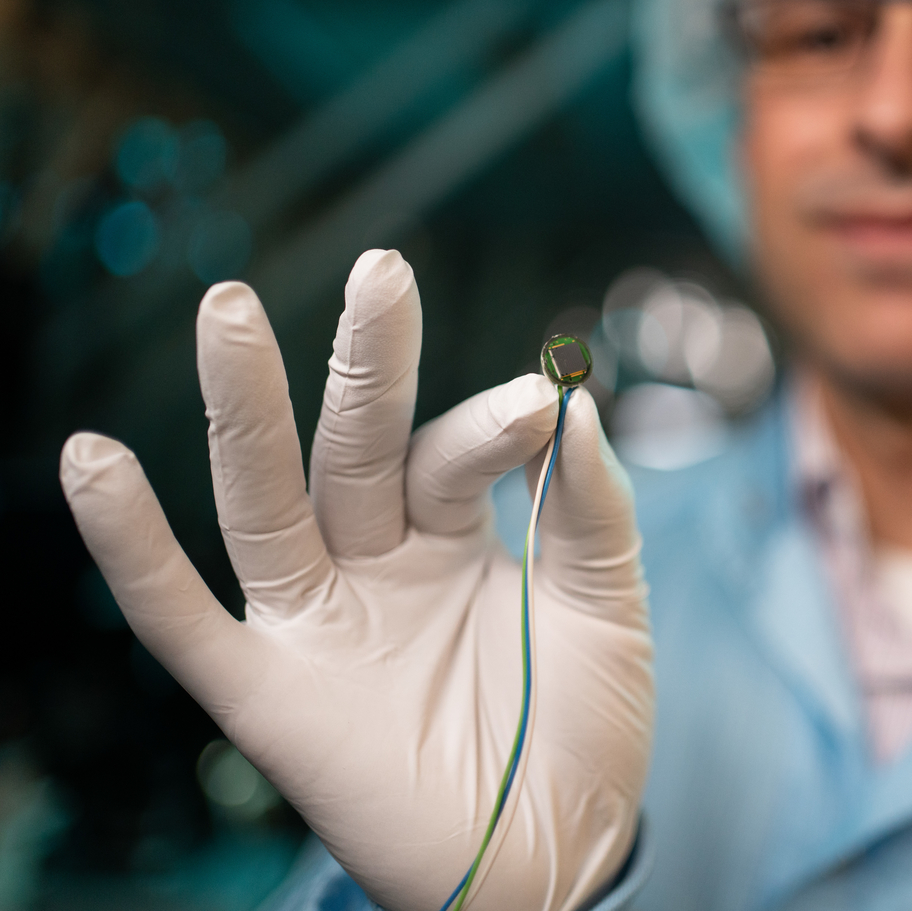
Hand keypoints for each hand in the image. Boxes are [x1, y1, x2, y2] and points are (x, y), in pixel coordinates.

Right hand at [59, 250, 652, 910]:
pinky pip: (183, 619)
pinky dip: (133, 550)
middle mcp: (375, 562)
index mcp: (451, 534)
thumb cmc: (583, 731)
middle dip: (365, 366)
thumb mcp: (607, 609)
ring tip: (230, 311)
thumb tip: (577, 401)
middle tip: (382, 269)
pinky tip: (94, 462)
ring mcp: (319, 621)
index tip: (540, 401)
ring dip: (244, 413)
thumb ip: (591, 511)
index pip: (449, 455)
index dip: (488, 426)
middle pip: (352, 447)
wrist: (555, 860)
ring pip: (263, 502)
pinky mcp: (269, 692)